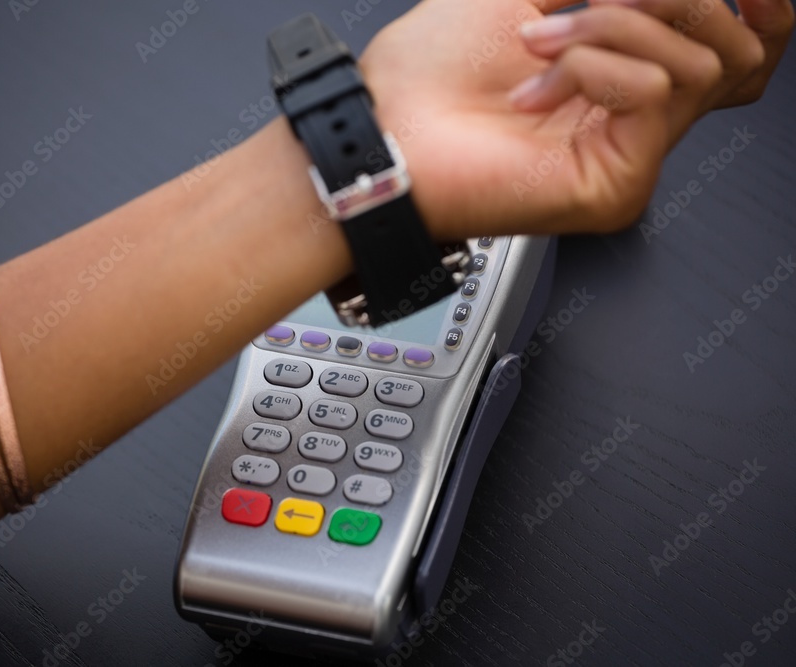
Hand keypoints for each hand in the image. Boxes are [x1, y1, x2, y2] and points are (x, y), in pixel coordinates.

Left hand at [358, 0, 792, 236]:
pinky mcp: (616, 183)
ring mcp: (627, 154)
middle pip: (730, 48)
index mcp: (617, 76)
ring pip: (698, 63)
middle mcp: (630, 118)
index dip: (755, 6)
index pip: (729, 46)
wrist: (382, 127)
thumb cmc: (427, 73)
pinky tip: (538, 83)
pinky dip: (595, 64)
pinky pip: (655, 93)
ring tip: (536, 45)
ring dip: (609, 25)